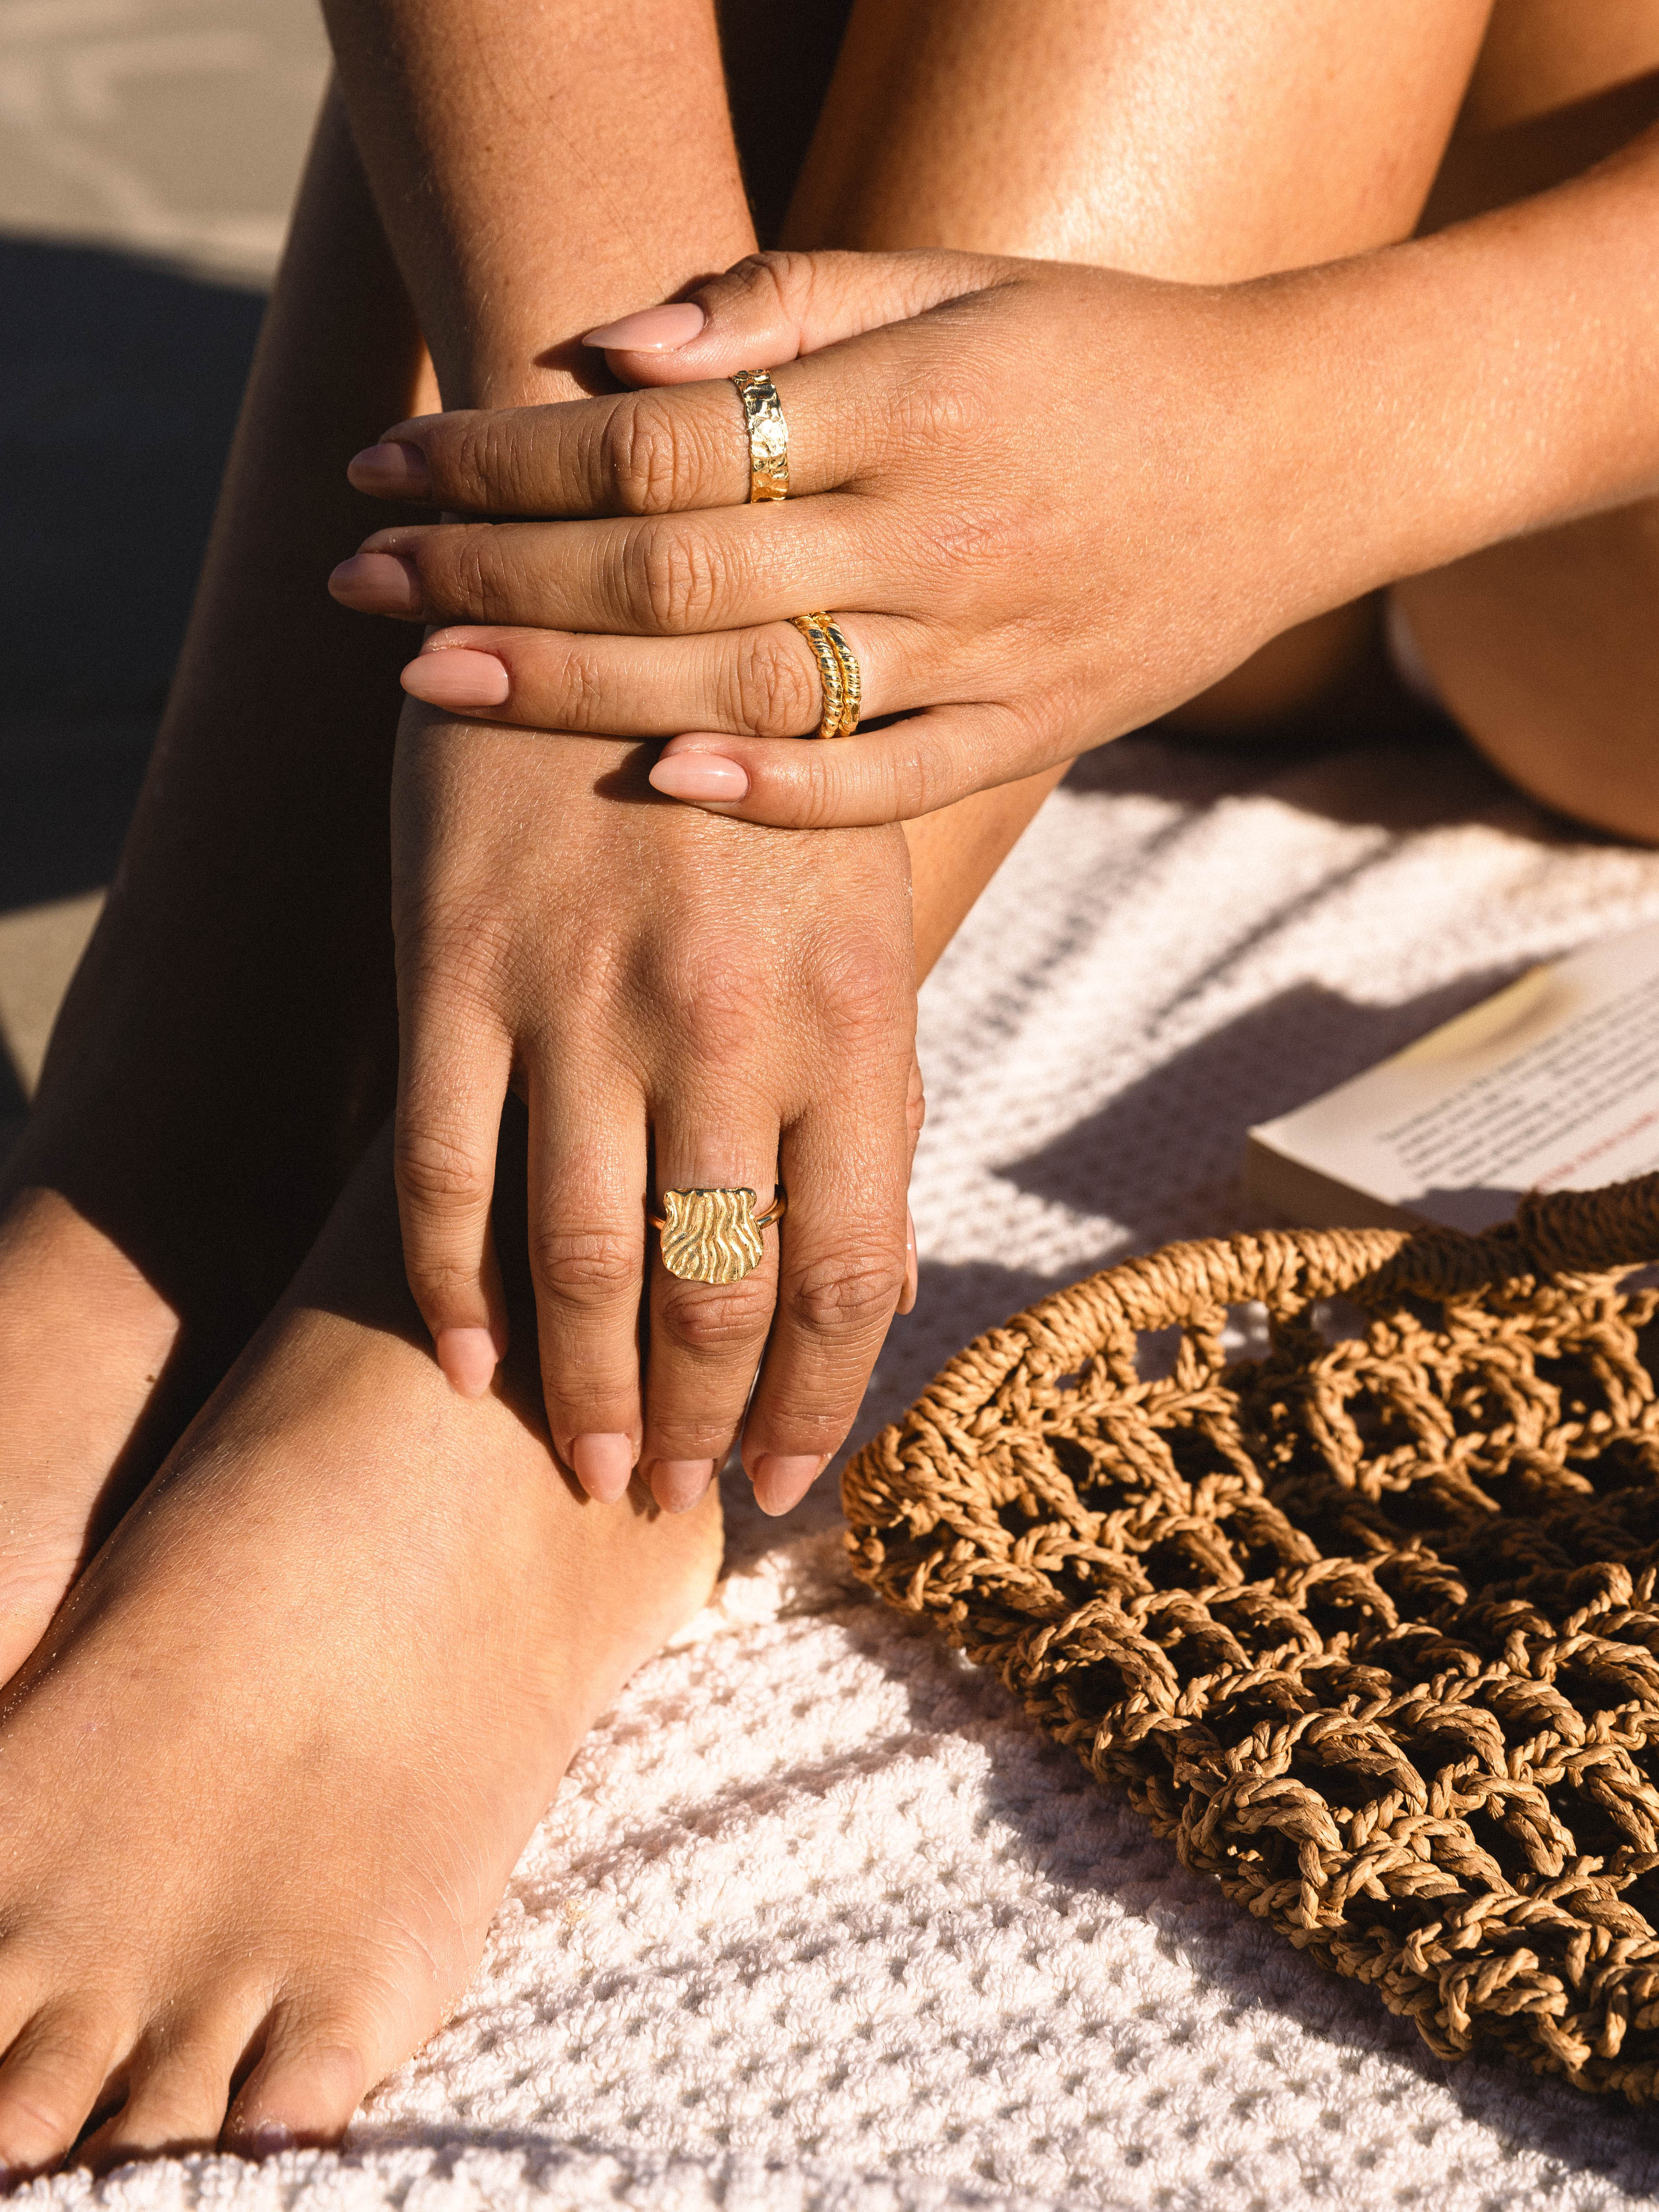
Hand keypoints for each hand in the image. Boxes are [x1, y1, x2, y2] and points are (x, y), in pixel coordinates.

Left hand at [332, 248, 1325, 825]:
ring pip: (757, 684)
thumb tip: (610, 351)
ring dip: (584, 693)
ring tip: (437, 688)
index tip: (390, 473)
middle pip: (677, 570)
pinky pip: (890, 781)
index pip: (663, 438)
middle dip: (502, 582)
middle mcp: (939, 528)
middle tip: (361, 593)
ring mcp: (989, 642)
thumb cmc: (1097, 352)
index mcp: (909, 400)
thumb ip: (782, 303)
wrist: (1295, 452)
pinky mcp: (1030, 728)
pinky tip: (655, 783)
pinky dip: (776, 791)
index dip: (510, 459)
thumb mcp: (955, 279)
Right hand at [389, 708, 918, 1515]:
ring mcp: (582, 1002)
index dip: (820, 1401)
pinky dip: (450, 1294)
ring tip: (596, 1472)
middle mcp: (725, 1026)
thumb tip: (865, 1279)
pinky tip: (465, 1370)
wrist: (622, 582)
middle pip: (718, 1291)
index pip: (849, 1272)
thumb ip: (864, 1085)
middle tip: (680, 1492)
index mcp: (853, 1014)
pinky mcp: (457, 970)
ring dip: (589, 1393)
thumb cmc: (766, 768)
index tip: (792, 1480)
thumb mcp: (863, 905)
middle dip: (705, 1419)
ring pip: (583, 1262)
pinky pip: (446, 1178)